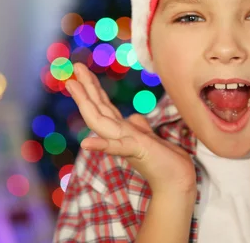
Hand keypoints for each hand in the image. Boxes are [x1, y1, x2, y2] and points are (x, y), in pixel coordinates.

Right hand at [66, 63, 196, 195]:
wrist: (176, 182)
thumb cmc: (166, 160)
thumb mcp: (151, 136)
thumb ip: (138, 126)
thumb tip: (133, 117)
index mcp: (122, 129)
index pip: (103, 105)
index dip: (92, 87)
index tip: (81, 70)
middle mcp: (119, 134)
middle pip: (96, 107)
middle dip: (85, 87)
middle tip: (75, 66)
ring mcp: (124, 143)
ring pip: (99, 120)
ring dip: (85, 102)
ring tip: (72, 84)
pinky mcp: (135, 151)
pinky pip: (116, 147)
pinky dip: (101, 145)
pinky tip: (86, 143)